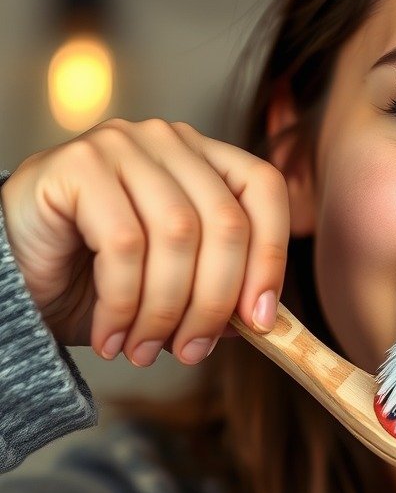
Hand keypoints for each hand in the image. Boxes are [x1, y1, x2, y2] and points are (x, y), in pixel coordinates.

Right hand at [0, 118, 289, 365]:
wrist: (9, 274)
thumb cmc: (94, 277)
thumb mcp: (172, 288)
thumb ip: (220, 294)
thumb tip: (264, 320)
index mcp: (204, 158)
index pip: (264, 190)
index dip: (272, 257)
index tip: (263, 321)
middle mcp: (168, 140)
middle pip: (225, 222)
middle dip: (215, 300)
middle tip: (193, 350)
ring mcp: (122, 145)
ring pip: (178, 236)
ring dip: (166, 309)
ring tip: (147, 351)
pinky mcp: (77, 165)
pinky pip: (124, 244)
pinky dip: (125, 302)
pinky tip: (113, 335)